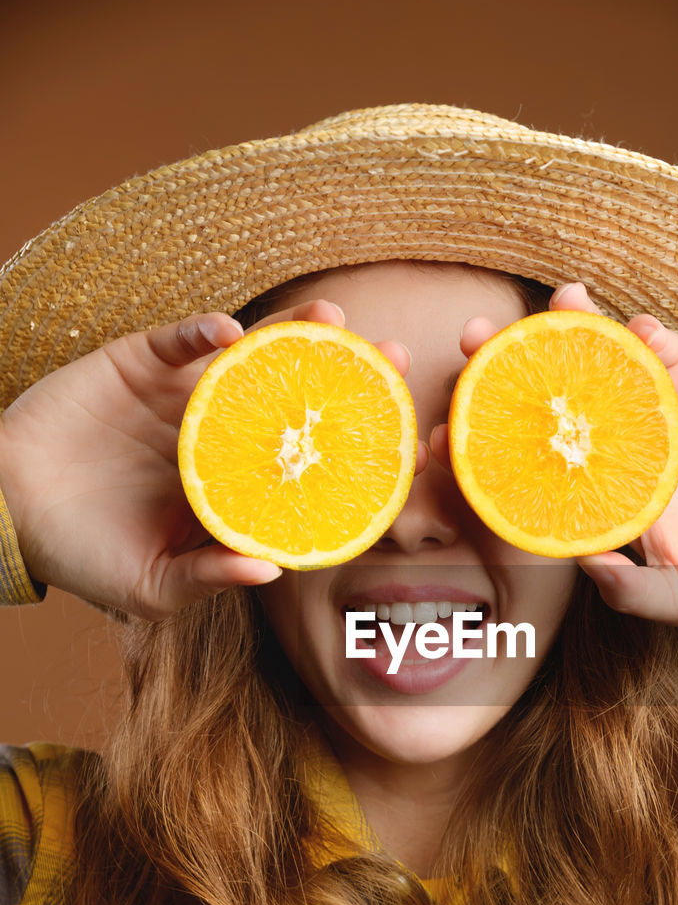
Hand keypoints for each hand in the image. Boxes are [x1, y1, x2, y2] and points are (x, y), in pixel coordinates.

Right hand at [0, 301, 410, 619]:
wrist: (5, 508)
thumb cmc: (86, 556)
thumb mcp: (151, 586)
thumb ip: (208, 578)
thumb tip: (271, 571)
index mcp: (236, 485)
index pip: (307, 465)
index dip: (357, 454)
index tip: (410, 445)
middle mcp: (222, 434)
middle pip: (295, 398)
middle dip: (346, 378)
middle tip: (398, 356)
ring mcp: (184, 396)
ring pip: (248, 358)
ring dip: (291, 335)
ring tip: (334, 318)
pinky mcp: (139, 363)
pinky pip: (177, 340)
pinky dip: (202, 333)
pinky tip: (231, 332)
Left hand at [432, 284, 677, 623]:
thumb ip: (633, 594)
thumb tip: (586, 566)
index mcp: (586, 490)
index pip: (516, 466)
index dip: (474, 451)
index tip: (435, 441)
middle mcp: (601, 441)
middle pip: (535, 399)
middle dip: (495, 370)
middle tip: (467, 343)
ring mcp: (637, 403)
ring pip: (585, 359)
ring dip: (555, 330)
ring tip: (531, 313)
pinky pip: (649, 343)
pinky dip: (632, 330)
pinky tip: (619, 322)